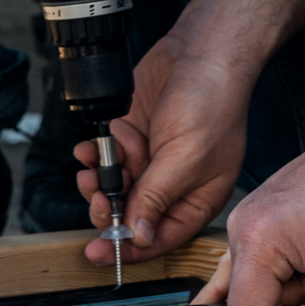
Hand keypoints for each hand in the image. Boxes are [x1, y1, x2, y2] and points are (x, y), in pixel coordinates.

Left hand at [79, 38, 249, 268]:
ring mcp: (151, 161)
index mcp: (196, 199)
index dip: (128, 249)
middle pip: (131, 216)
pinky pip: (106, 158)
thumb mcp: (185, 159)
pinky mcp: (133, 138)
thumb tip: (138, 237)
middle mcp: (173, 184)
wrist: (200, 52)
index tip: (98, 253)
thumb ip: (156, 198)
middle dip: (109, 209)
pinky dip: (96, 154)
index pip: (159, 238)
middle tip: (98, 196)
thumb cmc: (212, 103)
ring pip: (113, 187)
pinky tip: (93, 145)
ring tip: (95, 163)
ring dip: (100, 178)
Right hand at [192, 134, 304, 305]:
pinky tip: (286, 273)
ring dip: (278, 285)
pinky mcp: (249, 220)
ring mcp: (240, 222)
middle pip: (241, 299)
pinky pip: (247, 261)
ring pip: (243, 281)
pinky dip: (267, 273)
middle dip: (281, 302)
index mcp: (258, 241)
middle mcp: (239, 230)